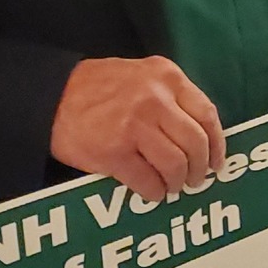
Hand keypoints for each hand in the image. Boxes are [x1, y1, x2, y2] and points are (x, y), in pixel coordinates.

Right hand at [51, 56, 223, 202]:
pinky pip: (147, 181)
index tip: (217, 160)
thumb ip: (170, 96)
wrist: (50, 96)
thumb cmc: (98, 87)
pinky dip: (155, 192)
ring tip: (173, 186)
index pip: (206, 114)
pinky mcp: (114, 152)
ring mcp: (134, 126)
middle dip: (200, 168)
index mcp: (167, 77)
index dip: (217, 143)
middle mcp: (155, 99)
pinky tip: (152, 192)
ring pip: (175, 164)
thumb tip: (199, 134)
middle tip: (196, 179)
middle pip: (195, 143)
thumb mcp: (142, 75)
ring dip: (178, 182)